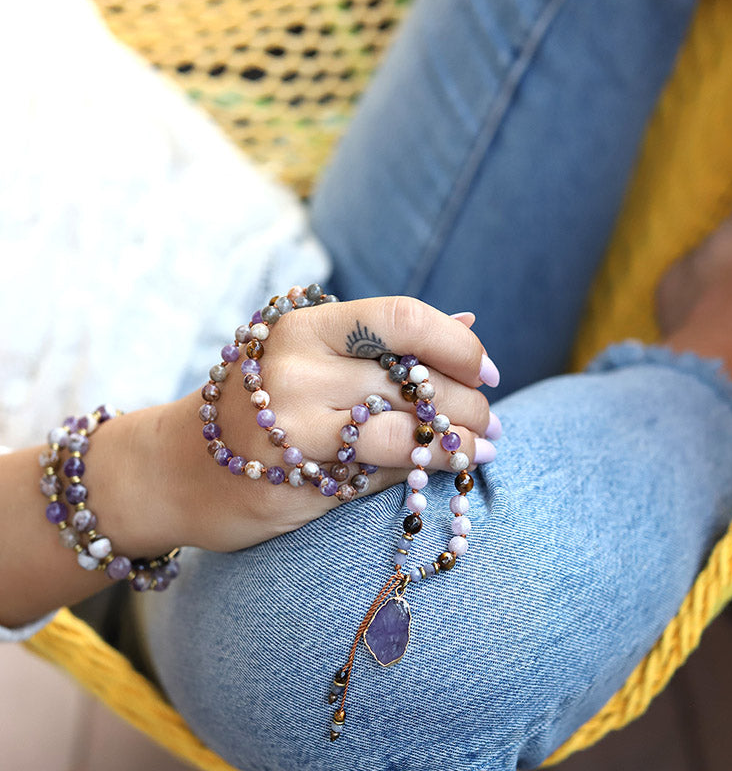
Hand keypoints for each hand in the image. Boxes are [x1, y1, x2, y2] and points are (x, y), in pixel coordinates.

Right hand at [132, 296, 498, 552]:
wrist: (173, 470)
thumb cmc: (258, 406)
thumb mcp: (312, 357)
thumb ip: (386, 344)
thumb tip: (468, 324)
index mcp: (305, 327)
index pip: (402, 318)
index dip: (457, 345)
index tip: (485, 370)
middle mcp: (297, 370)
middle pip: (415, 381)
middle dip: (470, 403)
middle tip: (490, 418)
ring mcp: (294, 429)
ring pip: (408, 434)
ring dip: (460, 442)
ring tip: (483, 446)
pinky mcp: (297, 481)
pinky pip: (382, 474)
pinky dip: (422, 471)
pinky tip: (443, 468)